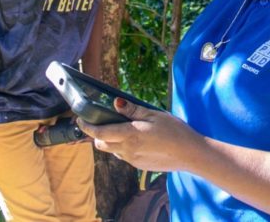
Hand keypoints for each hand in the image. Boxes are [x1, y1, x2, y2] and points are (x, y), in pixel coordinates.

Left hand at [77, 98, 201, 171]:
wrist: (190, 154)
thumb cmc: (174, 131)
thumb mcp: (153, 114)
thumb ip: (132, 110)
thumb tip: (115, 103)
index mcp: (129, 135)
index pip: (99, 132)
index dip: (86, 127)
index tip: (80, 119)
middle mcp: (127, 150)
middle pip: (101, 144)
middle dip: (97, 134)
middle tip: (101, 122)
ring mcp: (133, 160)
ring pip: (113, 151)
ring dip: (111, 141)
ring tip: (123, 129)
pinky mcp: (139, 166)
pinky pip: (124, 156)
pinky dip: (123, 147)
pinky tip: (137, 140)